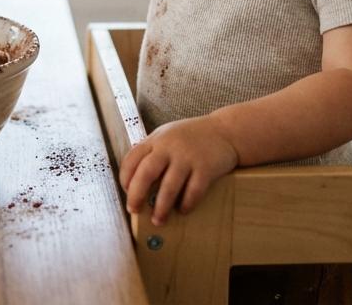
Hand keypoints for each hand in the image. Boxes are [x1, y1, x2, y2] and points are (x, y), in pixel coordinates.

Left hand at [120, 116, 238, 225]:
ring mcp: (188, 157)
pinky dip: (186, 204)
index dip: (125, 178)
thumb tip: (134, 182)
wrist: (226, 130)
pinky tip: (183, 210)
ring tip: (158, 220)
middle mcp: (169, 147)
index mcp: (156, 139)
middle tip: (134, 210)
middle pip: (146, 173)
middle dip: (137, 195)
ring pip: (169, 187)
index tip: (127, 192)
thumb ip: (152, 152)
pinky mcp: (206, 168)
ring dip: (161, 207)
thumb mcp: (167, 136)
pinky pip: (193, 191)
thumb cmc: (192, 137)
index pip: (131, 159)